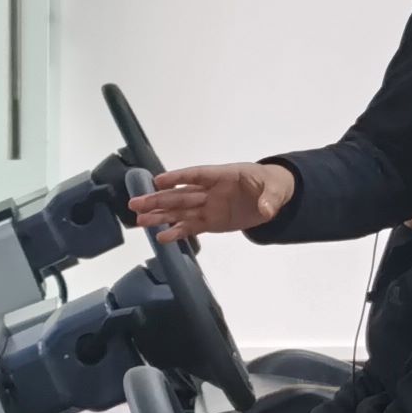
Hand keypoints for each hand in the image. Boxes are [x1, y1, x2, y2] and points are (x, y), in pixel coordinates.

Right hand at [132, 162, 293, 238]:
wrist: (275, 196)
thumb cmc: (271, 184)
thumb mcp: (275, 188)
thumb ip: (269, 198)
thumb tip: (266, 209)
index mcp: (223, 176)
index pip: (197, 175)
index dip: (178, 177)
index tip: (157, 181)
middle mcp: (210, 191)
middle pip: (181, 195)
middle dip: (159, 199)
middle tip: (135, 204)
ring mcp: (209, 207)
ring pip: (180, 212)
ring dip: (160, 216)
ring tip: (140, 222)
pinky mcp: (212, 222)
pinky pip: (191, 227)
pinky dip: (177, 233)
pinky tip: (161, 237)